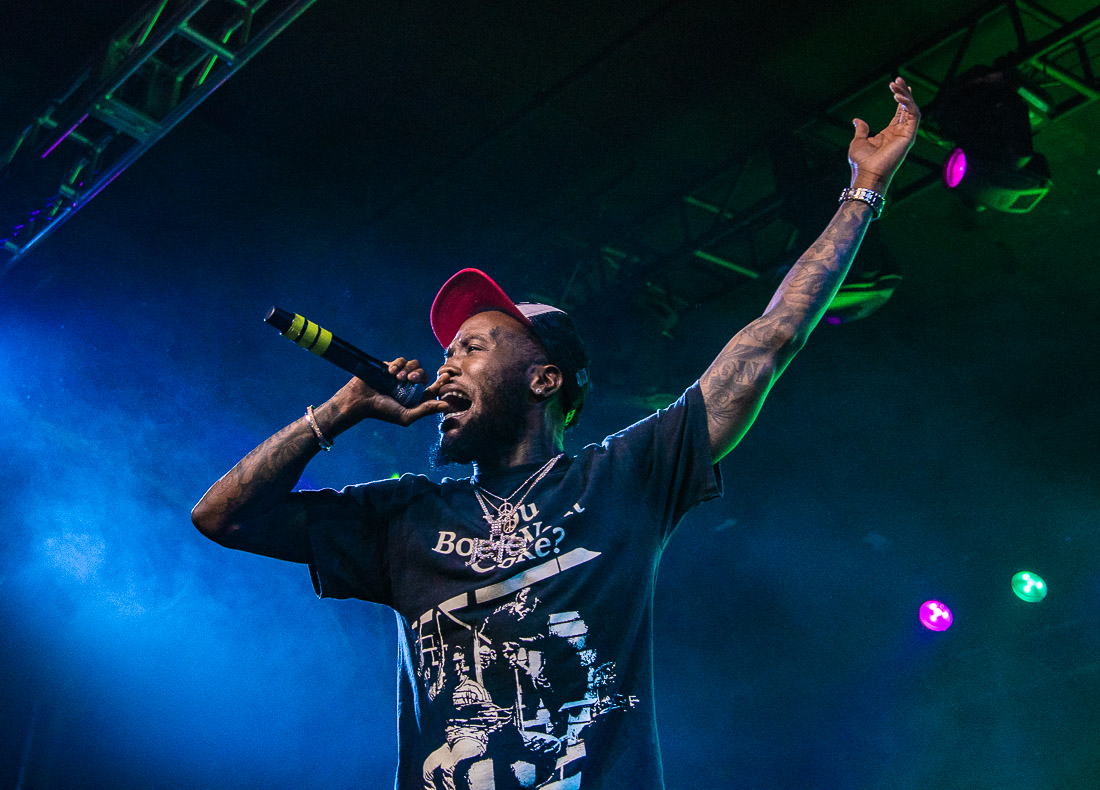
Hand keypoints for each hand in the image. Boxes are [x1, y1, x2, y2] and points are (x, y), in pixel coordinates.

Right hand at [330, 357, 450, 427]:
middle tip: (411, 379)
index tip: (448, 375)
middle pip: (424, 373)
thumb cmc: (382, 411)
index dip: (442, 382)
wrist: (360, 400)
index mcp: (415, 398)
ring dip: (407, 370)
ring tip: (397, 378)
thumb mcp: (406, 415)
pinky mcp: (390, 366)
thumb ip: (426, 410)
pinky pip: (402, 360)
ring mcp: (400, 376)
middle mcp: (409, 386)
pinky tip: (390, 372)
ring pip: (414, 364)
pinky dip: (398, 365)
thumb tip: (447, 406)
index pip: (433, 388)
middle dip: (420, 374)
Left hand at [848, 77, 919, 192]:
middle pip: (907, 107)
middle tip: (897, 79)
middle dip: (903, 92)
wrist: (866, 174)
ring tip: (897, 84)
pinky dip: (908, 104)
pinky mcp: (909, 136)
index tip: (895, 84)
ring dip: (906, 95)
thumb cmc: (862, 162)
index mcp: (889, 133)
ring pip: (912, 109)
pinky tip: (899, 96)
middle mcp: (900, 133)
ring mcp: (906, 134)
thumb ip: (861, 130)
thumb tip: (857, 120)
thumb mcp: (858, 142)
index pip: (899, 112)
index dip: (899, 97)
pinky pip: (914, 115)